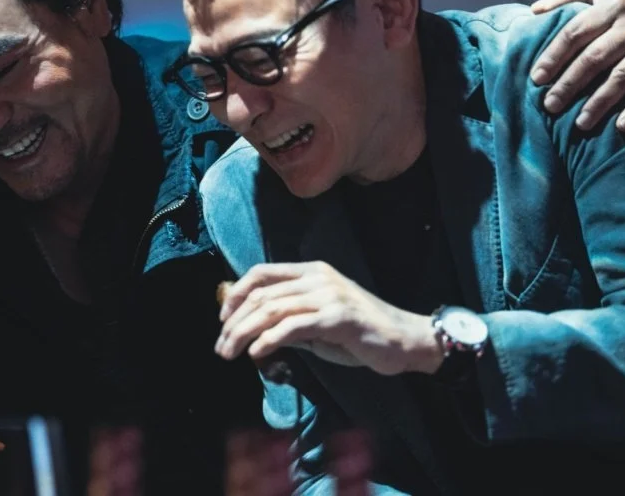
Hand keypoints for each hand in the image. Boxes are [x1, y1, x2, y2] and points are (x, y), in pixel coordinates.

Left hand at [215, 261, 441, 374]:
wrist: (403, 340)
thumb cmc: (360, 335)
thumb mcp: (318, 323)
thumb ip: (290, 321)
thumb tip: (254, 334)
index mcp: (312, 272)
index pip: (261, 273)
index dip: (236, 294)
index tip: (222, 320)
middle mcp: (318, 277)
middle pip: (261, 294)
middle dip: (234, 322)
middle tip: (221, 347)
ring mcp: (329, 294)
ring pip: (271, 309)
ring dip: (244, 333)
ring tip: (230, 353)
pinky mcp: (337, 316)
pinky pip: (292, 326)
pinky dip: (269, 340)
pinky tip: (257, 353)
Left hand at [530, 0, 624, 130]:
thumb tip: (534, 10)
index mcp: (611, 5)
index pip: (576, 32)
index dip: (554, 56)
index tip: (537, 78)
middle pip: (596, 57)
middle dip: (570, 83)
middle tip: (550, 105)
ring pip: (624, 76)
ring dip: (600, 102)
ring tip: (580, 123)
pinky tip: (621, 125)